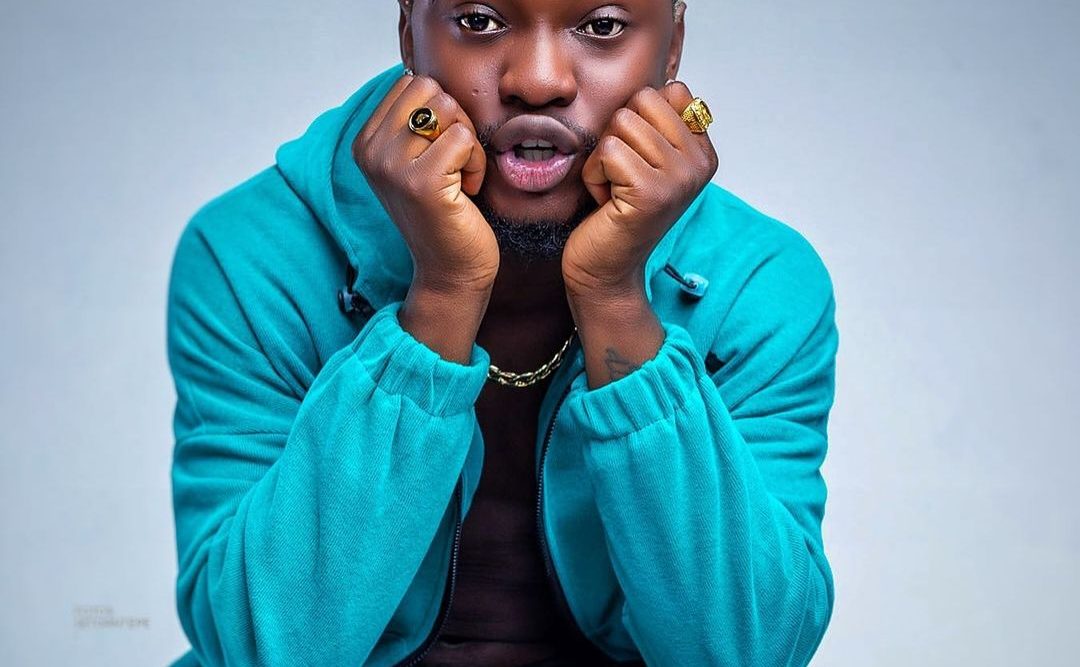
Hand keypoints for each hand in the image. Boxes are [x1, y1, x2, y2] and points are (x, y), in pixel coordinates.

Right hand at [353, 73, 498, 295]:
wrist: (450, 270)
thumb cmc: (444, 213)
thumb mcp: (417, 159)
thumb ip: (414, 119)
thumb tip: (423, 74)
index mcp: (365, 141)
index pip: (411, 83)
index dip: (440, 112)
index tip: (438, 153)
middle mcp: (370, 151)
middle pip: (429, 89)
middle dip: (455, 120)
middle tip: (453, 162)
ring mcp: (392, 166)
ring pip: (448, 109)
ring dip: (467, 142)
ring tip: (457, 177)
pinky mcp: (420, 182)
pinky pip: (464, 138)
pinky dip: (475, 163)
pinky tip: (464, 192)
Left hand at [561, 81, 718, 301]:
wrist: (606, 269)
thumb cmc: (616, 211)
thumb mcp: (645, 160)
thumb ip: (659, 123)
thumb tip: (671, 84)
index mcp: (703, 152)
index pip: (671, 91)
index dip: (638, 119)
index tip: (639, 160)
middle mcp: (699, 164)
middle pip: (641, 101)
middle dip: (617, 135)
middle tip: (622, 175)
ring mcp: (679, 179)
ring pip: (621, 123)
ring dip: (603, 158)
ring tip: (615, 190)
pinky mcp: (651, 193)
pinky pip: (606, 152)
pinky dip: (594, 176)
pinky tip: (607, 202)